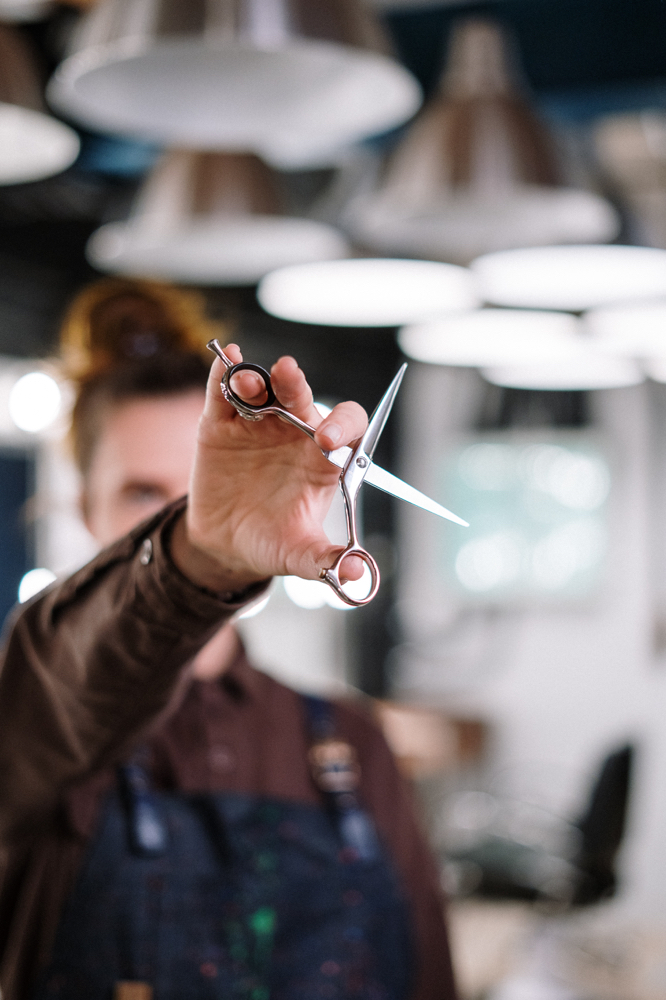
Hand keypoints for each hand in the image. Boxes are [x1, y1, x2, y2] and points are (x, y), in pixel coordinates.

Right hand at [170, 345, 367, 593]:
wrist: (225, 544)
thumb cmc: (272, 543)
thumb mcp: (298, 556)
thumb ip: (325, 561)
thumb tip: (355, 575)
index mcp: (322, 459)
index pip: (346, 429)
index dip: (342, 427)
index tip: (327, 442)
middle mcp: (294, 432)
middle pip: (302, 398)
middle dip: (296, 385)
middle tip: (289, 375)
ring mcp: (257, 425)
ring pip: (263, 390)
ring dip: (258, 380)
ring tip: (247, 382)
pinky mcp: (221, 424)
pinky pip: (224, 393)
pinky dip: (224, 374)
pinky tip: (227, 357)